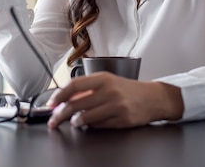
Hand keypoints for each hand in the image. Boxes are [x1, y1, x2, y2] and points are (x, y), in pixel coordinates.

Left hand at [46, 72, 183, 128]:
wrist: (153, 97)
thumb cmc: (127, 89)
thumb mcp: (107, 81)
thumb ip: (88, 88)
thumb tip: (65, 98)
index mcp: (103, 78)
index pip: (74, 86)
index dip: (59, 95)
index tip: (51, 103)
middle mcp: (110, 91)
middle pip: (76, 105)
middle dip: (61, 114)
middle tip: (54, 120)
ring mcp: (116, 107)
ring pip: (86, 118)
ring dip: (76, 122)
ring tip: (74, 122)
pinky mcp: (122, 120)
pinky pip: (99, 126)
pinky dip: (91, 126)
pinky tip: (90, 123)